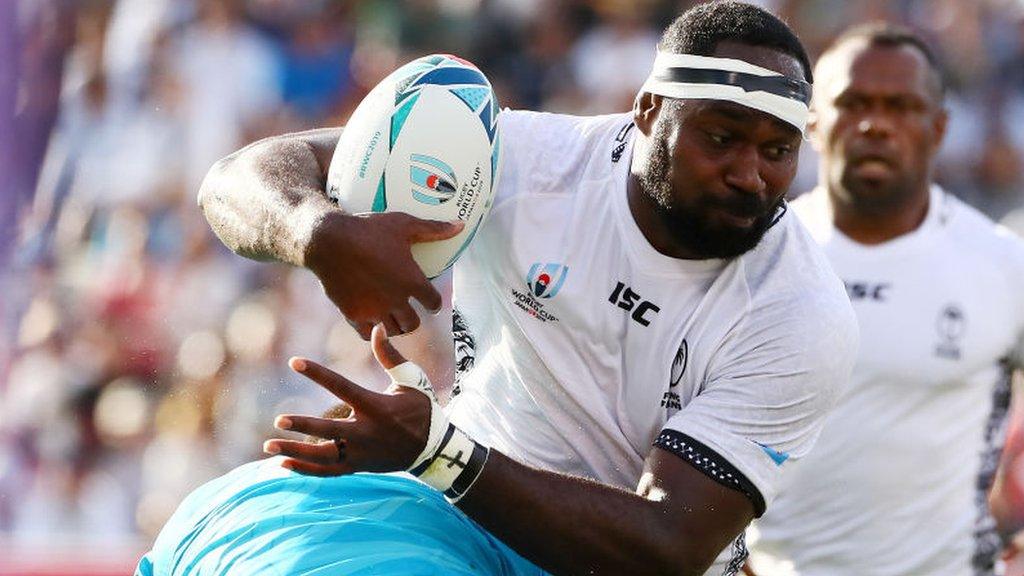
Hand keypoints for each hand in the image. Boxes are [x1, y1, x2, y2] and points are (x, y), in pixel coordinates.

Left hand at [263, 325, 431, 475]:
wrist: (433, 449)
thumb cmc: (421, 409)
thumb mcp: (412, 380)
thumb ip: (391, 356)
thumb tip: (377, 328)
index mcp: (376, 406)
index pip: (341, 386)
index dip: (317, 373)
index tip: (294, 362)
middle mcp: (367, 432)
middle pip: (329, 430)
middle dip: (303, 425)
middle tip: (278, 420)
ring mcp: (361, 453)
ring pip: (323, 456)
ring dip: (295, 451)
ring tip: (268, 445)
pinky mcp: (358, 466)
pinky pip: (328, 471)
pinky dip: (305, 469)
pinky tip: (283, 463)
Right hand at [305, 211, 461, 339]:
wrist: (328, 241)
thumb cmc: (368, 230)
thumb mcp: (403, 224)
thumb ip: (433, 229)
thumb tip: (461, 226)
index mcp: (412, 281)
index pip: (433, 303)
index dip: (433, 303)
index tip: (430, 301)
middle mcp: (396, 300)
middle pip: (413, 324)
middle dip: (413, 318)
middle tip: (409, 312)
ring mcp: (374, 310)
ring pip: (392, 331)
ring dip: (395, 326)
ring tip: (392, 319)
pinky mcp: (354, 315)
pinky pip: (368, 335)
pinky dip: (372, 331)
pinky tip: (372, 323)